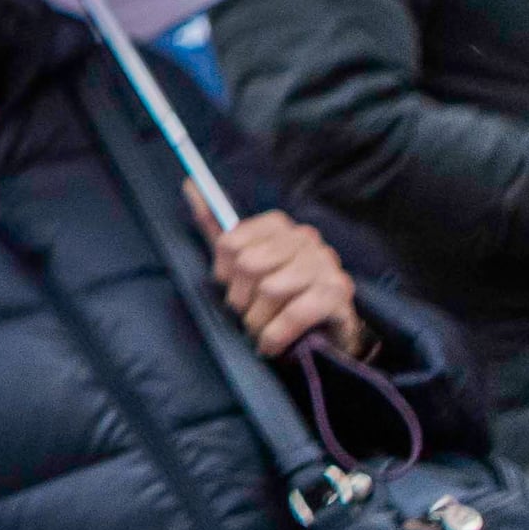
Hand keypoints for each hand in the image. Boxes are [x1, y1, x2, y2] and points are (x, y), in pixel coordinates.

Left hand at [209, 206, 365, 360]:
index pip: (230, 242)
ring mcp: (325, 263)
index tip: (231, 287)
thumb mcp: (242, 259)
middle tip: (247, 313)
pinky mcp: (338, 292)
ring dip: (258, 320)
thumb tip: (190, 185)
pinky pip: (295, 313)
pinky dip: (275, 334)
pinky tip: (270, 344)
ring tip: (260, 329)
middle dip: (241, 299)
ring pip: (271, 290)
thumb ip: (216, 227)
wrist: (325, 329)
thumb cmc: (277, 292)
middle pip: (249, 265)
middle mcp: (304, 238)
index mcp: (278, 225)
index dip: (224, 273)